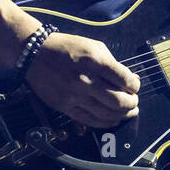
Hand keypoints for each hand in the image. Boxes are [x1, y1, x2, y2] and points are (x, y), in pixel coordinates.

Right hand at [24, 32, 139, 127]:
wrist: (35, 54)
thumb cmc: (67, 47)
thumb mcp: (93, 46)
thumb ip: (113, 63)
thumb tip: (132, 80)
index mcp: (95, 62)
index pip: (125, 80)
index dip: (135, 86)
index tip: (134, 86)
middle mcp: (85, 81)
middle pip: (118, 101)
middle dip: (132, 103)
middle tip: (134, 102)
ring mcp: (74, 96)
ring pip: (106, 114)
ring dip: (122, 115)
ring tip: (128, 112)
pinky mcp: (65, 107)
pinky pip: (90, 121)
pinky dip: (106, 123)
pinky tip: (113, 120)